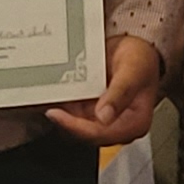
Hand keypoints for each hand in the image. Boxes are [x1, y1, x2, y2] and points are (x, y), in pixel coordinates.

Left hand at [46, 37, 163, 145]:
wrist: (136, 49)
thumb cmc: (141, 59)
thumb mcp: (133, 70)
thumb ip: (120, 93)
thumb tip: (104, 117)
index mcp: (134, 124)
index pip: (100, 134)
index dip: (75, 127)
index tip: (56, 114)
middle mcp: (117, 126)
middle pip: (84, 133)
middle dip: (64, 120)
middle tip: (43, 102)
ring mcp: (102, 120)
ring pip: (75, 124)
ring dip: (60, 112)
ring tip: (42, 97)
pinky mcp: (90, 112)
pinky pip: (72, 113)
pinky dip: (61, 104)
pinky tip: (49, 93)